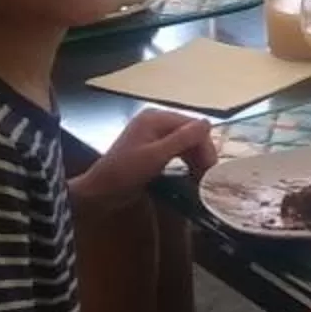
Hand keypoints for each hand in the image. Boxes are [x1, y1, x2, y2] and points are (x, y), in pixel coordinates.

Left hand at [71, 108, 212, 209]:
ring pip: (186, 143)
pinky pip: (177, 151)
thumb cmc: (124, 173)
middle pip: (190, 133)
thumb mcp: (155, 157)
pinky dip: (186, 162)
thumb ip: (181, 139)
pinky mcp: (152, 149)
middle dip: (201, 154)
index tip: (211, 171)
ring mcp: (153, 135)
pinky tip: (190, 176)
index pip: (192, 125)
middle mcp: (156, 121)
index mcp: (156, 118)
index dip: (205, 146)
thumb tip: (208, 123)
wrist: (99, 193)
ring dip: (195, 160)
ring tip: (201, 180)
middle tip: (208, 179)